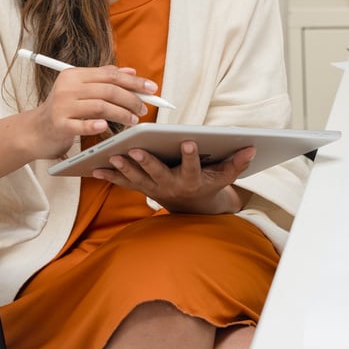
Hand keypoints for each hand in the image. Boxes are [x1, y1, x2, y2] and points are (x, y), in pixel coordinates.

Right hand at [30, 65, 155, 158]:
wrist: (36, 131)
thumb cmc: (63, 110)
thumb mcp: (81, 90)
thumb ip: (104, 79)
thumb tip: (131, 72)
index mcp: (74, 74)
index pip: (110, 74)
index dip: (134, 81)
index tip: (152, 89)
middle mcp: (67, 87)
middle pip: (107, 89)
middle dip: (131, 99)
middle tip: (144, 109)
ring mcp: (62, 105)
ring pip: (100, 106)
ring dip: (122, 113)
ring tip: (134, 121)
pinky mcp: (59, 124)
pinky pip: (81, 124)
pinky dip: (96, 125)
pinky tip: (106, 128)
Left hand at [92, 141, 255, 214]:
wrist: (191, 207)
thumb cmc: (207, 185)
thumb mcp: (224, 177)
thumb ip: (236, 163)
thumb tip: (252, 147)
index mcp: (191, 181)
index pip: (193, 168)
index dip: (191, 156)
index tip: (188, 141)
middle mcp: (171, 187)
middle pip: (158, 175)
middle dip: (147, 163)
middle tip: (136, 150)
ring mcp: (154, 189)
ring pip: (137, 180)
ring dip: (124, 169)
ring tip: (112, 156)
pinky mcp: (141, 188)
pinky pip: (123, 183)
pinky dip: (110, 176)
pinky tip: (95, 167)